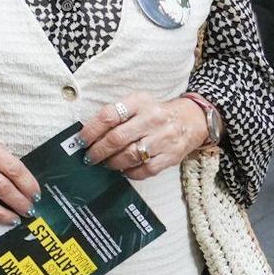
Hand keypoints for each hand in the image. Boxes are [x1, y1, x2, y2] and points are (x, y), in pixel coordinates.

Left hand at [79, 93, 209, 179]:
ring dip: (112, 163)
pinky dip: (130, 173)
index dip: (91, 130)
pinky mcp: (171, 156)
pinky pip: (145, 170)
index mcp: (140, 102)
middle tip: (89, 157)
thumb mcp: (138, 104)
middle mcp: (152, 119)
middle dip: (98, 151)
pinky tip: (123, 170)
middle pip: (117, 138)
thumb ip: (116, 115)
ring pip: (130, 156)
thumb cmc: (156, 113)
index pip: (109, 115)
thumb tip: (89, 135)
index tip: (81, 141)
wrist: (192, 119)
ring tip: (105, 163)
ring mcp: (163, 138)